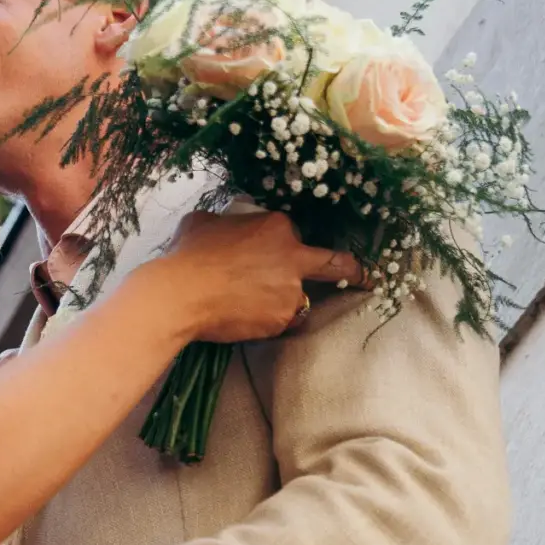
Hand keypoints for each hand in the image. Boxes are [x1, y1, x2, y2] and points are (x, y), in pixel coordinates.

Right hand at [135, 210, 361, 341]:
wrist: (180, 294)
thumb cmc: (187, 255)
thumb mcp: (204, 223)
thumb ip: (225, 225)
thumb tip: (220, 229)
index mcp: (277, 226)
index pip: (294, 233)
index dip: (285, 245)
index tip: (282, 254)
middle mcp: (292, 256)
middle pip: (334, 263)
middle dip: (354, 271)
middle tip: (364, 278)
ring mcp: (290, 291)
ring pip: (299, 299)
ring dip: (284, 302)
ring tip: (251, 306)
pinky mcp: (282, 319)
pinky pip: (282, 321)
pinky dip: (268, 321)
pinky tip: (244, 318)